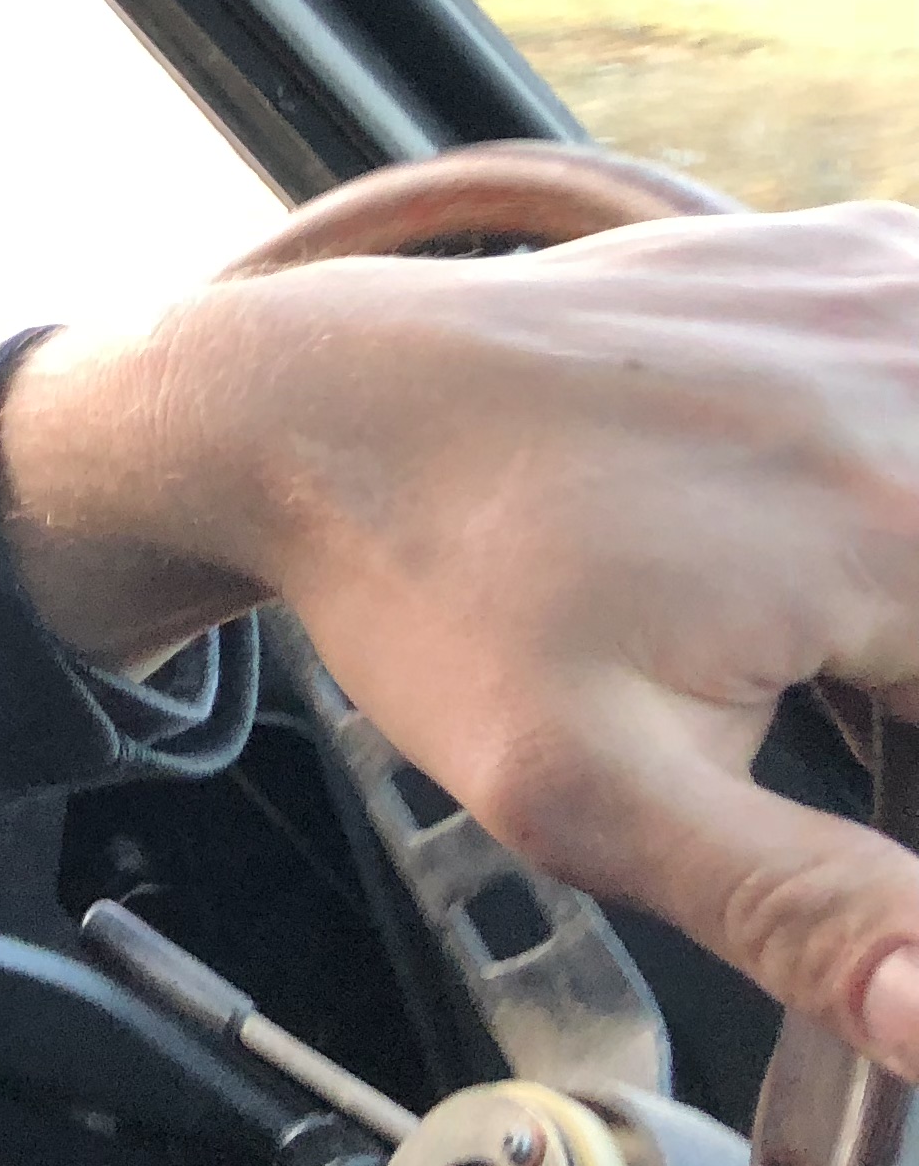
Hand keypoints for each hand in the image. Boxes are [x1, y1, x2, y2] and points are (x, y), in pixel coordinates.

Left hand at [0, 203, 918, 1072]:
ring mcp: (890, 291)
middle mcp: (913, 377)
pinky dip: (897, 451)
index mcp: (901, 522)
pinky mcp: (855, 254)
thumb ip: (805, 911)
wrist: (307, 405)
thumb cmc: (430, 588)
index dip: (896, 762)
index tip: (836, 744)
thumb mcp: (592, 796)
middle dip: (892, 666)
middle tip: (809, 683)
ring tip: (796, 616)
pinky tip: (816, 509)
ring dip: (896, 587)